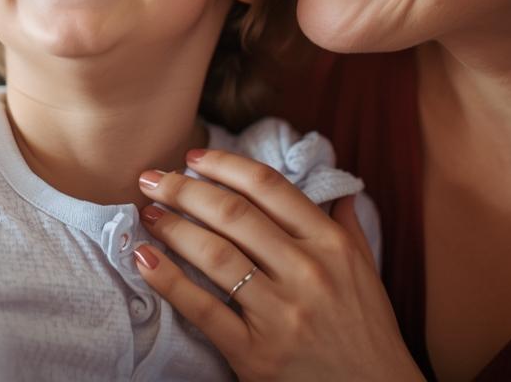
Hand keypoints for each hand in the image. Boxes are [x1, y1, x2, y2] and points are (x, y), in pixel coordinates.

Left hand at [134, 149, 422, 381]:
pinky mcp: (255, 353)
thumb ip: (348, 228)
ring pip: (214, 254)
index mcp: (331, 245)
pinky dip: (167, 280)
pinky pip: (202, 309)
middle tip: (152, 178)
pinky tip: (144, 259)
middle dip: (183, 189)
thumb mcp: (366, 273)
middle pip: (232, 214)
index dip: (224, 165)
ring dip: (172, 227)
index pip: (268, 187)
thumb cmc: (366, 332)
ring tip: (148, 214)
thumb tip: (341, 190)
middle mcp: (307, 272)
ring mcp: (281, 313)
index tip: (194, 158)